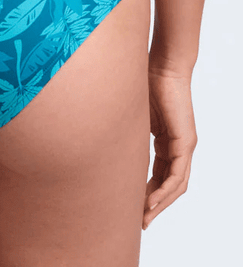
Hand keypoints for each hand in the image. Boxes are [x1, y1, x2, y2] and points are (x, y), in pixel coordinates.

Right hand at [143, 58, 197, 229]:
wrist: (162, 66)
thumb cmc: (144, 83)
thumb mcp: (131, 116)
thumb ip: (126, 132)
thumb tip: (103, 141)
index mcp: (165, 140)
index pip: (159, 174)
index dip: (147, 192)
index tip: (132, 206)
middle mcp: (178, 146)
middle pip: (169, 184)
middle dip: (154, 204)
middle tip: (139, 221)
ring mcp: (184, 145)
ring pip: (176, 184)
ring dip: (160, 203)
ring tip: (144, 218)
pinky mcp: (185, 142)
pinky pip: (178, 174)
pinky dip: (165, 191)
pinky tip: (151, 201)